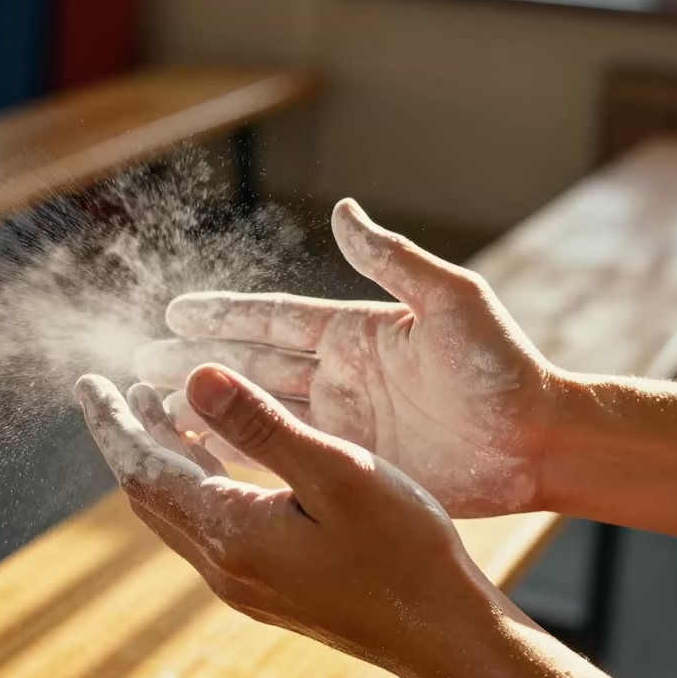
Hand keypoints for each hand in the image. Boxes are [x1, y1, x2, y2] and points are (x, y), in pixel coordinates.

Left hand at [76, 365, 491, 677]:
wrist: (440, 635)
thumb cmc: (402, 550)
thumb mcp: (335, 474)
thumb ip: (261, 428)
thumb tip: (193, 378)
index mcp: (232, 535)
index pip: (143, 470)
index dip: (112, 422)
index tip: (89, 382)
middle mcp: (225, 568)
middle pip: (151, 495)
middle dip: (130, 438)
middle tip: (119, 389)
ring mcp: (246, 585)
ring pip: (181, 513)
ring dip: (165, 461)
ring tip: (163, 412)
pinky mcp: (270, 591)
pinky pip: (211, 529)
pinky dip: (199, 486)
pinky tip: (220, 463)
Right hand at [134, 200, 559, 518]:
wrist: (536, 440)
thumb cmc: (501, 366)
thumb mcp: (450, 300)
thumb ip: (392, 260)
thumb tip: (342, 211)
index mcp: (356, 333)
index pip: (273, 319)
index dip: (223, 316)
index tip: (173, 311)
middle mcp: (340, 377)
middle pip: (251, 368)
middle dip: (196, 365)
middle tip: (139, 364)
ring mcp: (344, 424)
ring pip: (258, 414)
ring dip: (208, 410)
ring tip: (154, 409)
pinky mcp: (353, 466)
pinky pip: (286, 458)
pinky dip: (244, 456)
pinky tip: (205, 456)